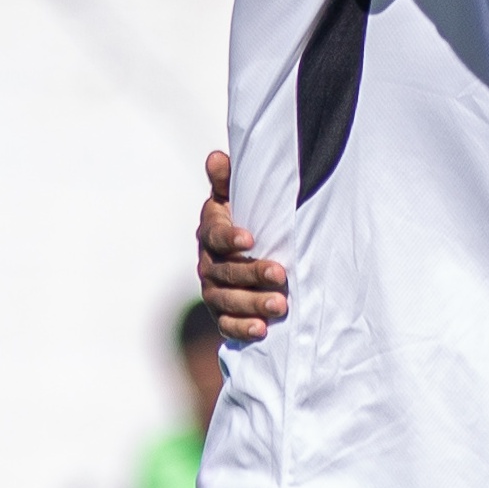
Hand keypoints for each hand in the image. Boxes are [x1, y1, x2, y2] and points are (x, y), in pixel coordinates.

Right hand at [196, 151, 288, 341]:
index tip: (251, 238)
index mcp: (211, 232)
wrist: (253, 253)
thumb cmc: (251, 218)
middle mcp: (208, 263)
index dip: (230, 237)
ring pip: (227, 300)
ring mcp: (214, 290)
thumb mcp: (241, 198)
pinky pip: (227, 325)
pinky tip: (261, 330)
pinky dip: (242, 329)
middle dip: (252, 273)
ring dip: (252, 304)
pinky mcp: (224, 314)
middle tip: (280, 274)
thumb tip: (216, 157)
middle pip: (224, 271)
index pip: (214, 235)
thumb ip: (228, 181)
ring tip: (280, 305)